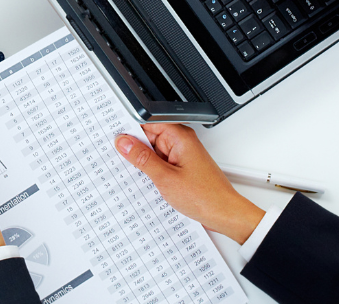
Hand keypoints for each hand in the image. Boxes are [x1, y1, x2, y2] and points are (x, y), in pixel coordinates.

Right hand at [116, 125, 263, 243]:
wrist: (225, 215)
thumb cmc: (206, 196)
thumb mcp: (165, 178)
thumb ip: (142, 159)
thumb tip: (124, 143)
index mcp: (179, 137)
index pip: (147, 122)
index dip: (129, 129)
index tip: (113, 137)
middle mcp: (181, 142)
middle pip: (148, 137)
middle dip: (134, 148)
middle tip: (121, 160)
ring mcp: (181, 156)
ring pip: (153, 152)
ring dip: (143, 163)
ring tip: (140, 175)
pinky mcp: (181, 168)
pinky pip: (160, 164)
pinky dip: (152, 172)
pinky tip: (148, 182)